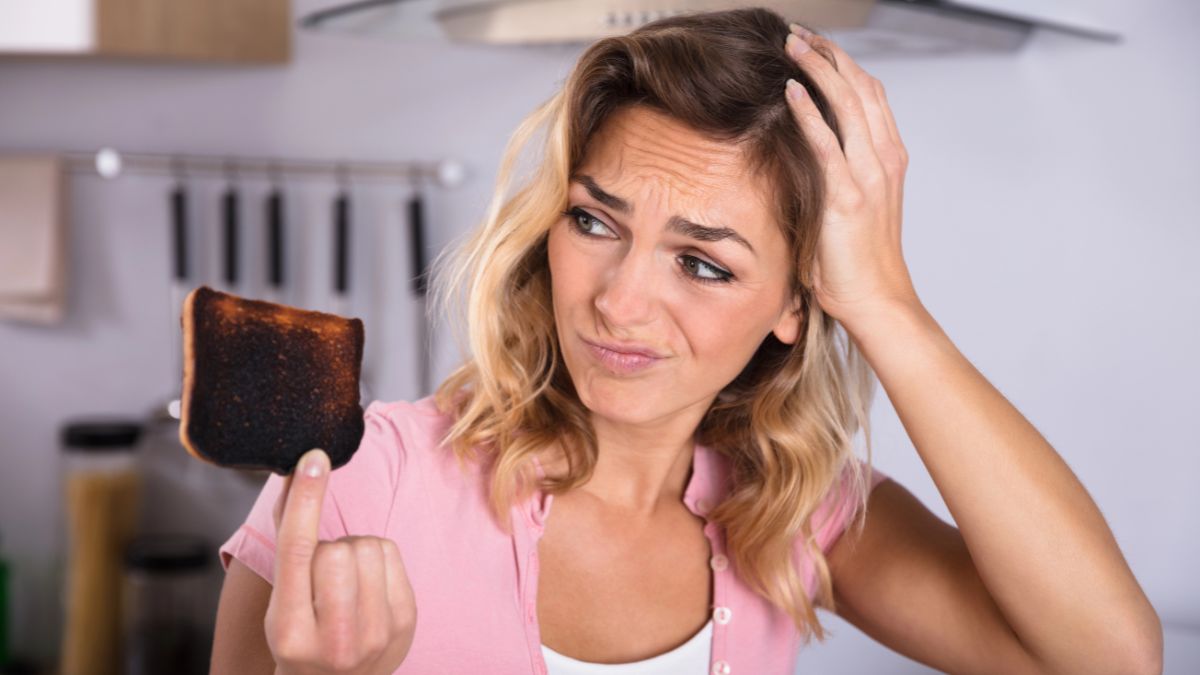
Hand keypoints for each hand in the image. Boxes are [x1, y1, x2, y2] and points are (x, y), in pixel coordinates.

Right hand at [264, 448, 416, 673]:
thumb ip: (287, 544)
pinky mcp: (406, 625)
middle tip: (323, 575)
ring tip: (346, 582)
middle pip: (337, 550)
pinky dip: (377, 560)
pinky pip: (391, 554)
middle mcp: (332, 639)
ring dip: (354, 551)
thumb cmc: (301, 635)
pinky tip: (368, 587)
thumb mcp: (280, 603)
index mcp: (288, 631)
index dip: (305, 501)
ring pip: (368, 547)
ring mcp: (375, 636)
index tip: (314, 459)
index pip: (297, 552)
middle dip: (328, 549)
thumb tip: (300, 475)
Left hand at [783, 24, 920, 328]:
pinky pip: (826, 144)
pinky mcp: (847, 198)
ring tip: (792, 46)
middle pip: (861, 88)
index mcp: (889, 159)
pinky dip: (809, 113)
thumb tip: (806, 155)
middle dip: (829, 55)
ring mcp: (869, 177)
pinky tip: (791, 90)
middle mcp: (884, 160)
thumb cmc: (858, 262)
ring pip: (848, 105)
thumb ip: (840, 176)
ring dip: (818, 70)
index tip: (816, 45)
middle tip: (799, 34)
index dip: (844, 64)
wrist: (877, 300)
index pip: (870, 95)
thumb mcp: (855, 208)